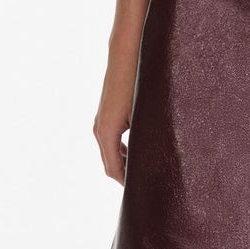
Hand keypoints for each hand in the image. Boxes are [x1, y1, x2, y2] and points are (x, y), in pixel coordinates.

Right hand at [93, 57, 135, 182]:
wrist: (127, 55)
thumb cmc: (138, 82)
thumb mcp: (144, 114)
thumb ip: (144, 139)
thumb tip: (150, 161)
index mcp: (107, 132)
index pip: (113, 169)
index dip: (126, 183)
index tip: (141, 193)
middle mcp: (99, 128)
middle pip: (110, 164)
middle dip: (125, 176)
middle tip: (145, 187)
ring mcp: (101, 121)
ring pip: (110, 152)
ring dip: (124, 164)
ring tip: (143, 173)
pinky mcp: (106, 115)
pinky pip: (111, 141)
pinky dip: (122, 151)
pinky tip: (138, 153)